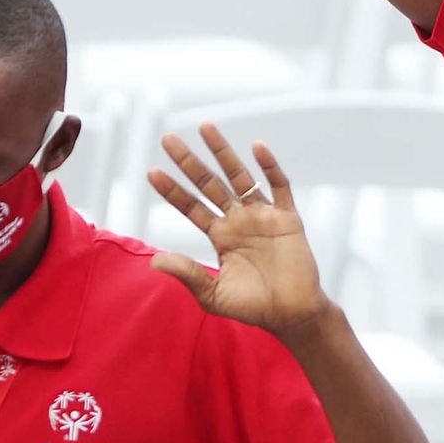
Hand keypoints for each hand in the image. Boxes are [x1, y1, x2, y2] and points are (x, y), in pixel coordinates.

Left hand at [149, 124, 330, 337]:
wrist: (292, 314)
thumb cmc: (254, 307)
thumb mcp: (213, 295)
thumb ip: (188, 274)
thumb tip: (155, 261)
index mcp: (220, 236)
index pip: (191, 206)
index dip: (172, 191)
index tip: (151, 172)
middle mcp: (239, 220)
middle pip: (210, 184)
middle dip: (189, 162)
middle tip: (168, 138)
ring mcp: (263, 216)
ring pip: (240, 177)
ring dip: (223, 153)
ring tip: (206, 128)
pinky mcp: (288, 218)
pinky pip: (279, 186)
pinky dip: (269, 167)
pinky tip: (257, 148)